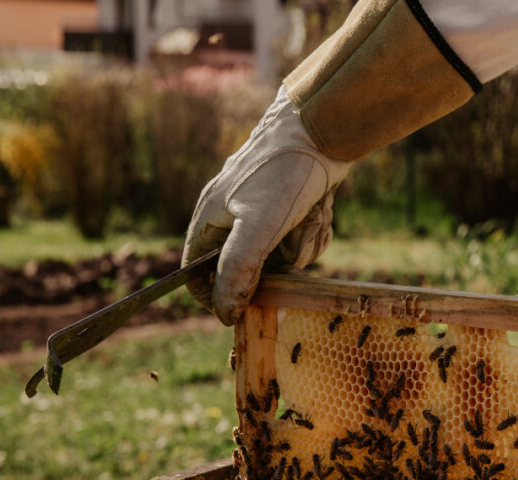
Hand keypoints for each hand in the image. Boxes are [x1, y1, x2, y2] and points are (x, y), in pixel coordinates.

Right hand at [182, 86, 350, 324]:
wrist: (322, 130)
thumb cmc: (284, 173)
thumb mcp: (258, 227)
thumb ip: (237, 269)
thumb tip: (224, 310)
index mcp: (210, 216)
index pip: (195, 270)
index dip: (213, 294)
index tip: (238, 311)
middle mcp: (232, 213)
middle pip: (245, 266)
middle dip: (272, 265)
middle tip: (289, 248)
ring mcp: (262, 209)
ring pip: (277, 254)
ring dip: (298, 245)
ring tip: (309, 219)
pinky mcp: (290, 205)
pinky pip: (298, 237)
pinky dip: (312, 231)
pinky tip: (320, 213)